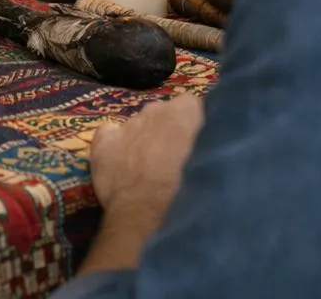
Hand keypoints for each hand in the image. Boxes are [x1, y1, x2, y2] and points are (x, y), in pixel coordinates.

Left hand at [81, 94, 204, 270]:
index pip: (192, 107)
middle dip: (167, 132)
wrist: (151, 214)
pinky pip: (109, 134)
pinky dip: (114, 144)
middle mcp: (157, 108)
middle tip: (173, 161)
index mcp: (188, 110)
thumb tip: (210, 146)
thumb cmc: (192, 191)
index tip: (195, 145)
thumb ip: (211, 144)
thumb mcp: (215, 164)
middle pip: (163, 115)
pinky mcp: (104, 140)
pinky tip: (120, 163)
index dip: (193, 127)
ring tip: (147, 171)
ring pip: (138, 126)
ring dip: (143, 141)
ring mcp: (128, 122)